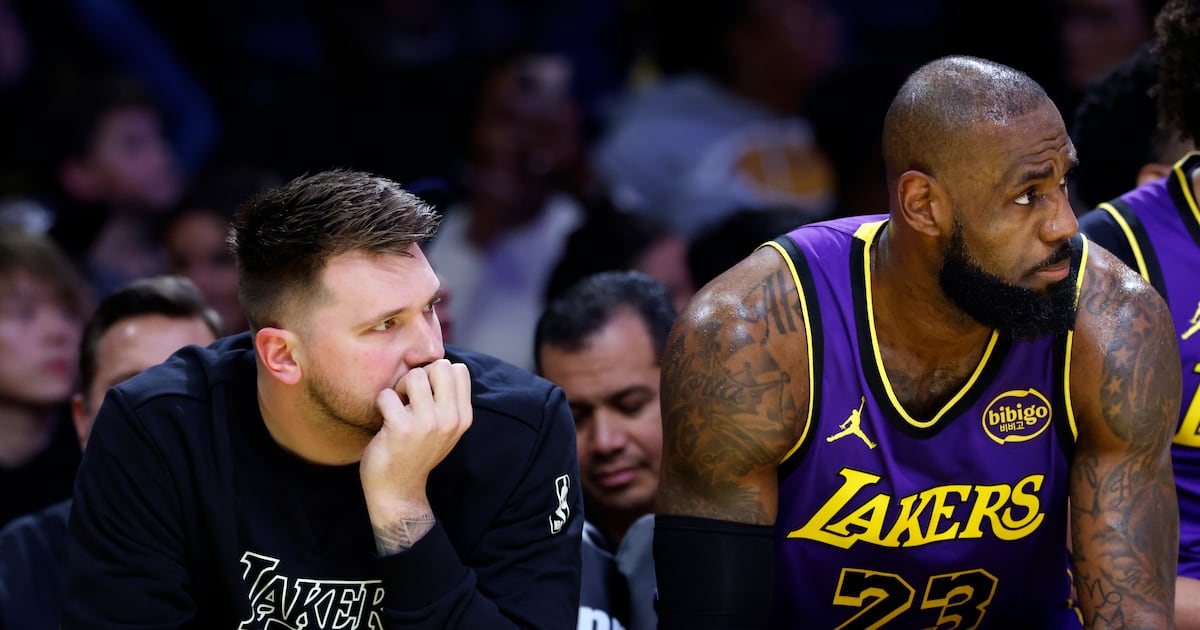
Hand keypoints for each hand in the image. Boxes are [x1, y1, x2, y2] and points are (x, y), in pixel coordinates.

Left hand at [361, 359, 471, 551]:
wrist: (398, 491)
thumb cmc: (417, 453)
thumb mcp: (445, 429)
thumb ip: (448, 401)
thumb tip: (439, 363)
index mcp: (463, 417)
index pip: (458, 369)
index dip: (437, 374)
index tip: (425, 393)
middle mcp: (450, 419)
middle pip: (440, 366)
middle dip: (419, 375)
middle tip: (409, 397)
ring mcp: (427, 424)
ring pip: (414, 375)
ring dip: (399, 387)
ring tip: (397, 407)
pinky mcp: (402, 429)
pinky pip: (387, 394)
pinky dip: (381, 403)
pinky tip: (383, 419)